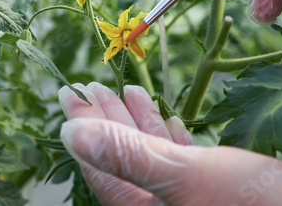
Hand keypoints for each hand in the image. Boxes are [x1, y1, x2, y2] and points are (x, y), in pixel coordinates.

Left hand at [59, 82, 281, 204]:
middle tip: (91, 86)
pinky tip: (167, 117)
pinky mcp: (212, 192)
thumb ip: (125, 154)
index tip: (69, 92)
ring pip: (151, 154)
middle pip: (121, 155)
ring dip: (137, 121)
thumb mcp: (183, 174)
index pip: (100, 161)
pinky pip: (179, 160)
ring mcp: (185, 200)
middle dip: (106, 117)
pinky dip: (169, 136)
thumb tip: (69, 133)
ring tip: (125, 90)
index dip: (83, 123)